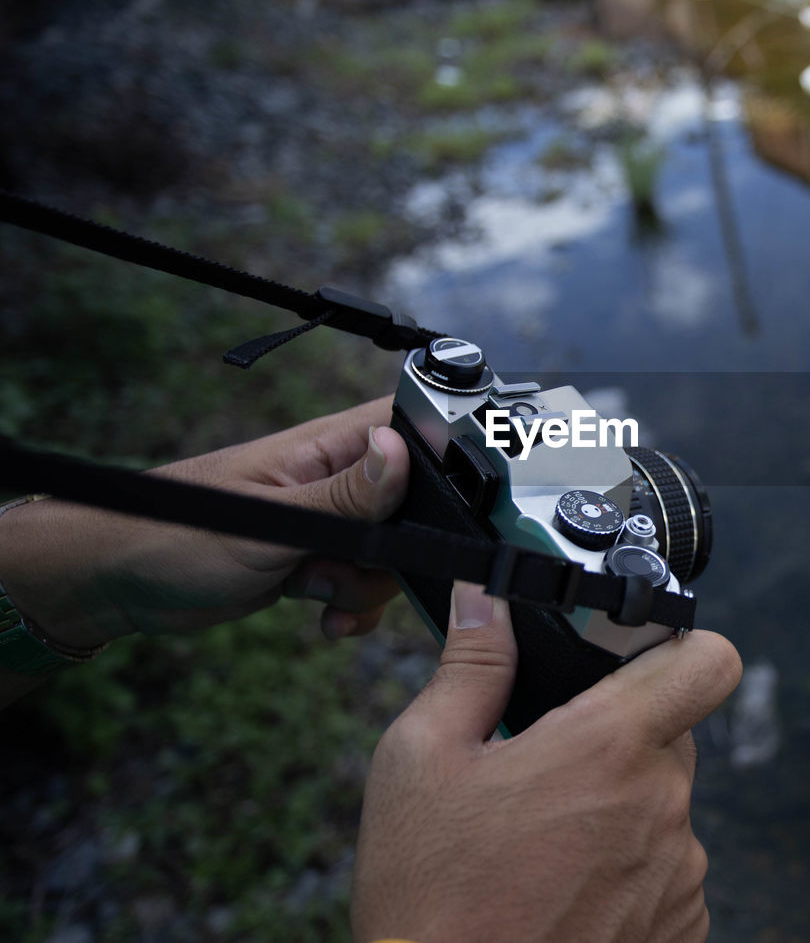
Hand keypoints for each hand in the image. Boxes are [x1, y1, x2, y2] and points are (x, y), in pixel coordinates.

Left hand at [0, 397, 409, 651]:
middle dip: (398, 549)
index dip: (444, 459)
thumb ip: (346, 494)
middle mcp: (336, 478)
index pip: (410, 427)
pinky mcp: (313, 560)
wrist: (118, 583)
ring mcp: (326, 521)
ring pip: (389, 553)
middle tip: (359, 564)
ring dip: (368, 585)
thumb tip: (402, 448)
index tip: (453, 509)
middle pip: (414, 505)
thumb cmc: (177, 533)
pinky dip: (351, 606)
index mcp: (329, 446)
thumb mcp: (273, 519)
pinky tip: (325, 619)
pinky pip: (360, 583)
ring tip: (324, 592)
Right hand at [352, 582, 741, 942]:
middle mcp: (661, 806)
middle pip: (671, 735)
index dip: (681, 648)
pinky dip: (628, 871)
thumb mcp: (422, 759)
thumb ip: (470, 666)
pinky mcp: (680, 928)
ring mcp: (678, 875)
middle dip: (618, 737)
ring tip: (544, 842)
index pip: (707, 661)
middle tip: (550, 764)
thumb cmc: (430, 895)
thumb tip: (484, 600)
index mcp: (608, 746)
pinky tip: (565, 889)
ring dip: (620, 810)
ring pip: (664, 806)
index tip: (641, 659)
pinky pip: (668, 871)